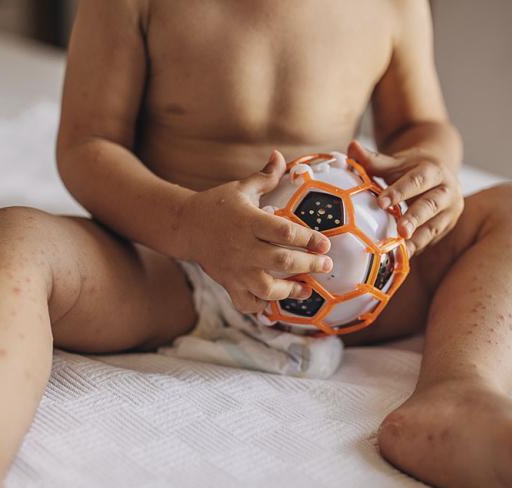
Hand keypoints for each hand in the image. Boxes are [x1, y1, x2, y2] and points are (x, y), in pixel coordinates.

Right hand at [182, 150, 332, 313]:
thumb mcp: (241, 188)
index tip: (325, 244)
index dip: (307, 238)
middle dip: (308, 265)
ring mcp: (235, 269)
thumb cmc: (218, 205)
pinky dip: (262, 307)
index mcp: (248, 221)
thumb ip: (265, 176)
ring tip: (306, 289)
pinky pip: (246, 303)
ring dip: (290, 291)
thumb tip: (280, 155)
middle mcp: (243, 247)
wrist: (186, 226)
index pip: (283, 231)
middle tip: (326, 265)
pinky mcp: (228, 283)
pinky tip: (275, 302)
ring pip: (266, 287)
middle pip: (281, 260)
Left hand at [348, 140, 463, 256]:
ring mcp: (450, 211)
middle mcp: (447, 190)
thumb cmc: (411, 168)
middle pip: (431, 205)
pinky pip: (430, 240)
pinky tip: (402, 256)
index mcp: (434, 171)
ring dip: (417, 239)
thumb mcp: (396, 162)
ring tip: (401, 251)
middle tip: (401, 231)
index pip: (417, 181)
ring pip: (434, 226)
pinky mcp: (446, 227)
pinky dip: (416, 248)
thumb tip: (352, 147)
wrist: (439, 173)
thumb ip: (373, 159)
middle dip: (415, 218)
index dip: (400, 191)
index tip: (381, 203)